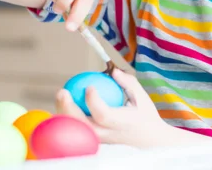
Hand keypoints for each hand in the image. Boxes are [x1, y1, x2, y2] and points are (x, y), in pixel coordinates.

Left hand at [55, 69, 170, 147]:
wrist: (149, 140)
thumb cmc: (145, 116)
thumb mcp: (142, 97)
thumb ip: (128, 83)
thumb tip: (114, 71)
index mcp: (122, 123)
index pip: (103, 115)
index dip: (93, 101)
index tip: (89, 87)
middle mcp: (109, 134)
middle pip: (83, 125)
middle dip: (69, 108)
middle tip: (63, 91)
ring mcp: (101, 140)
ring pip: (77, 129)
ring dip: (65, 112)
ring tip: (62, 95)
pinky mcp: (96, 140)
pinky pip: (78, 129)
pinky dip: (69, 116)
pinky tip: (65, 103)